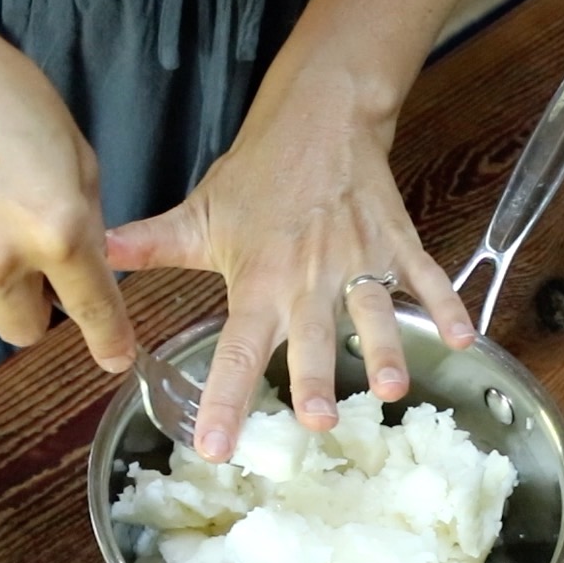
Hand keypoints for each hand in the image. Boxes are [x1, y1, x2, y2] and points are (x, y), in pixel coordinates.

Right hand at [0, 0, 134, 371]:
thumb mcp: (71, 145)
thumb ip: (84, 212)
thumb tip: (85, 255)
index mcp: (58, 233)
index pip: (92, 310)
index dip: (110, 340)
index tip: (116, 359)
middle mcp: (2, 263)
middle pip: (25, 330)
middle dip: (36, 308)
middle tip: (33, 262)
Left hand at [106, 94, 473, 461]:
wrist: (319, 115)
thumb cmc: (259, 174)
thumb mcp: (200, 214)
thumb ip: (152, 244)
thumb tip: (99, 254)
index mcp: (257, 282)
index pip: (234, 352)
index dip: (225, 401)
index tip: (216, 446)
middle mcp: (307, 279)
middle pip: (311, 339)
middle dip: (315, 380)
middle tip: (319, 422)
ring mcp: (356, 260)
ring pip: (372, 312)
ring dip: (385, 349)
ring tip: (391, 389)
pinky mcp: (395, 242)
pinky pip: (426, 278)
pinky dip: (447, 305)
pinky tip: (463, 338)